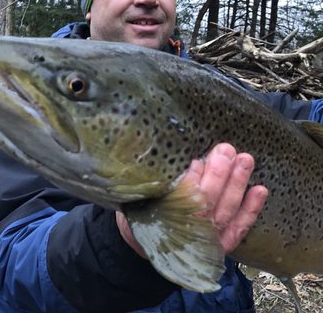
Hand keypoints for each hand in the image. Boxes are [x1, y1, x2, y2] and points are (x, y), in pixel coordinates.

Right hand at [116, 143, 267, 255]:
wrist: (150, 248)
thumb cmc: (144, 216)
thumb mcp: (138, 202)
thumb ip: (153, 188)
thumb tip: (176, 164)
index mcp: (165, 219)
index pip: (181, 198)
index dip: (191, 179)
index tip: (196, 160)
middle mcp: (189, 231)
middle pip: (207, 201)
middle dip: (218, 173)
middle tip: (225, 149)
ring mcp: (209, 239)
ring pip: (227, 210)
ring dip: (237, 184)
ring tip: (245, 160)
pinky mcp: (223, 244)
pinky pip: (240, 227)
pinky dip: (251, 209)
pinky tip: (260, 189)